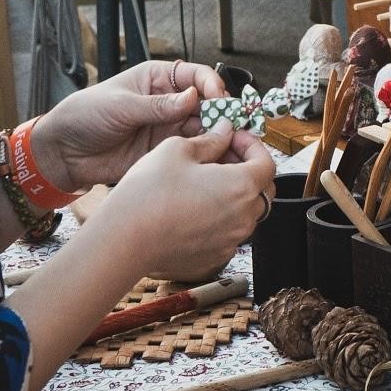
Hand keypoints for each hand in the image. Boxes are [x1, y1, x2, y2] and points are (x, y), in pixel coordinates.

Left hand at [30, 61, 230, 188]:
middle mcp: (167, 103)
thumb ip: (157, 105)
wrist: (64, 152)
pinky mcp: (163, 153)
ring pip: (203, 130)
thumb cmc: (85, 116)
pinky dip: (204, 157)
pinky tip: (213, 162)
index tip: (219, 99)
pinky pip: (190, 153)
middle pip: (206, 105)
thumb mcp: (121, 105)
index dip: (211, 86)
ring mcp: (166, 129)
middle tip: (233, 126)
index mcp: (156, 80)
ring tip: (228, 146)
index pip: (195, 76)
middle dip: (221, 114)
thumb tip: (193, 97)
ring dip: (217, 137)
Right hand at [99, 125, 277, 283]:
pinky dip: (220, 217)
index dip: (252, 145)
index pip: (267, 162)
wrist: (123, 240)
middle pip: (261, 189)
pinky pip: (228, 233)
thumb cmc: (148, 193)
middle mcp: (243, 218)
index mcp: (241, 187)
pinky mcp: (214, 258)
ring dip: (234, 194)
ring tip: (204, 180)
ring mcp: (230, 242)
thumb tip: (224, 132)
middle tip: (222, 155)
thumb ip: (210, 139)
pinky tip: (194, 206)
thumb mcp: (177, 149)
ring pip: (245, 213)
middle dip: (247, 169)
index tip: (233, 137)